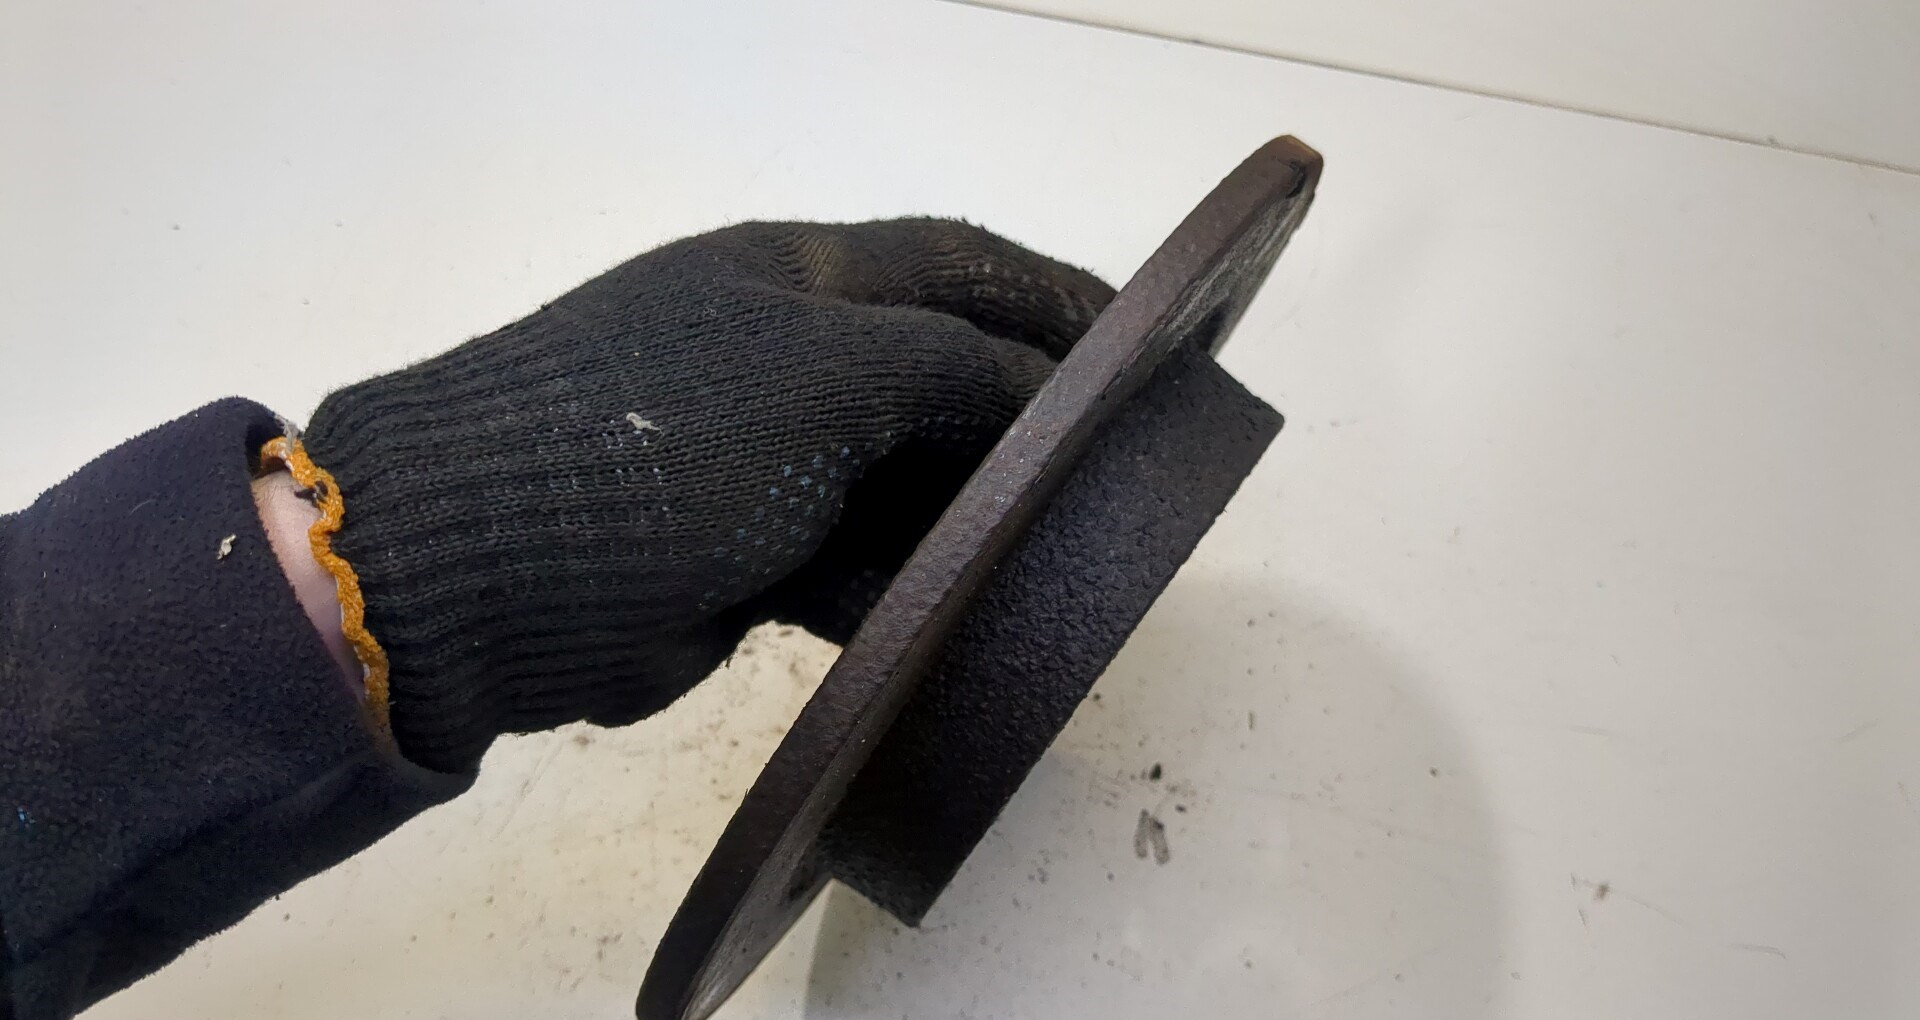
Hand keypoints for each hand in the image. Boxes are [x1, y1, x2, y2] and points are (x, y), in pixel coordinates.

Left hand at [292, 219, 1113, 770]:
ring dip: (977, 516)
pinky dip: (912, 592)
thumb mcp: (823, 375)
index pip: (957, 265)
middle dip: (1029, 419)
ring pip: (906, 484)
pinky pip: (859, 569)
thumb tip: (1049, 393)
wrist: (482, 572)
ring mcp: (765, 463)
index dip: (1056, 297)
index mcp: (799, 279)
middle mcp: (789, 360)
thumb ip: (953, 369)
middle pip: (942, 377)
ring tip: (1072, 551)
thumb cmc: (659, 437)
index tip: (1153, 338)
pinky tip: (971, 618)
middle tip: (1130, 467)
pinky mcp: (748, 561)